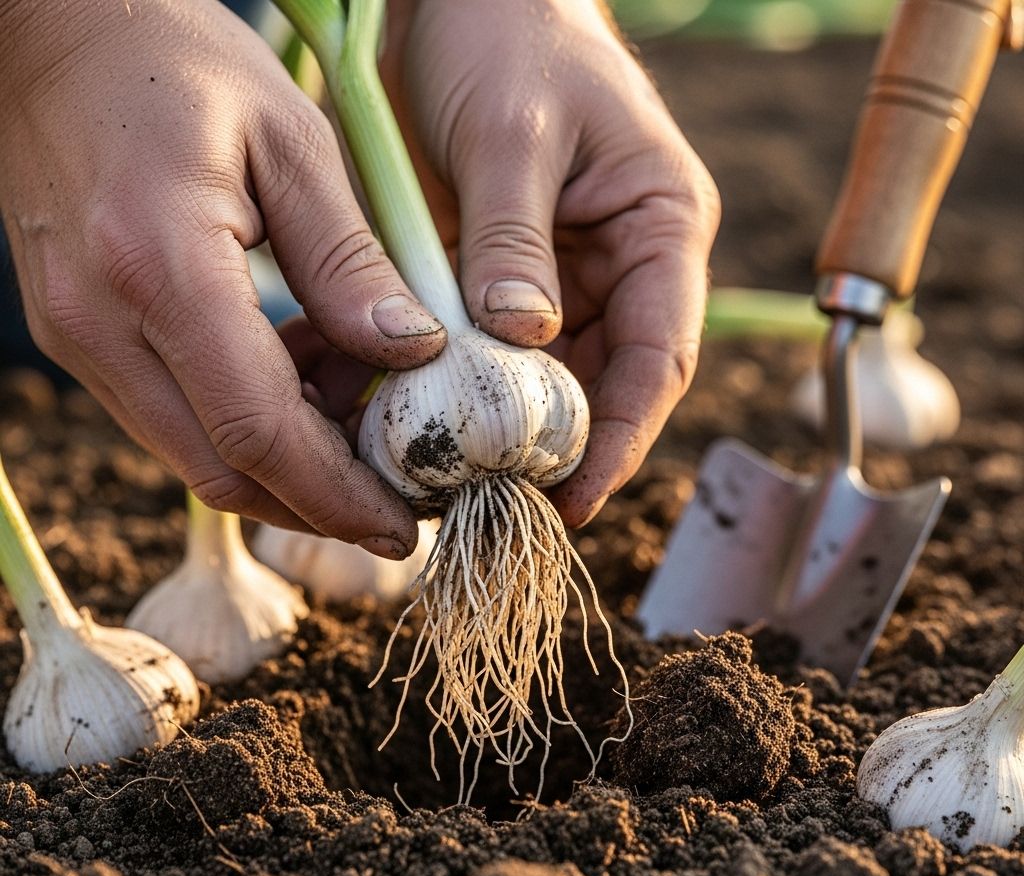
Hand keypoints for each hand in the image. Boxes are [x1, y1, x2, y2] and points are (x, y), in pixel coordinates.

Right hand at [0, 0, 446, 557]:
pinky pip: (177, 418)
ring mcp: (80, 339)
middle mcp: (102, 323)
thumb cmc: (178, 62)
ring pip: (198, 457)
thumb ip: (351, 260)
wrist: (53, 33)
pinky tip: (306, 381)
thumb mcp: (293, 141)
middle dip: (321, 506)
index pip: (257, 430)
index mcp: (159, 267)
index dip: (337, 495)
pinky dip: (250, 428)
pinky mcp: (82, 338)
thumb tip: (414, 352)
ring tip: (364, 419)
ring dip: (291, 467)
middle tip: (399, 503)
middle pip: (223, 472)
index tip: (403, 526)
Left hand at [382, 0, 719, 525]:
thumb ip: (515, 237)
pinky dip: (426, 382)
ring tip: (420, 470)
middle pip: (591, 386)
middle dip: (540, 448)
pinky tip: (377, 409)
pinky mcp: (487, 282)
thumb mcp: (515, 129)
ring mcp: (548, 282)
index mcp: (657, 230)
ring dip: (475, 425)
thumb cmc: (510, 31)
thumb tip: (519, 339)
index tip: (575, 497)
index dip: (622, 437)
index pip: (657, 358)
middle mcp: (612, 270)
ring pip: (524, 381)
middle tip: (482, 498)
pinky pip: (465, 349)